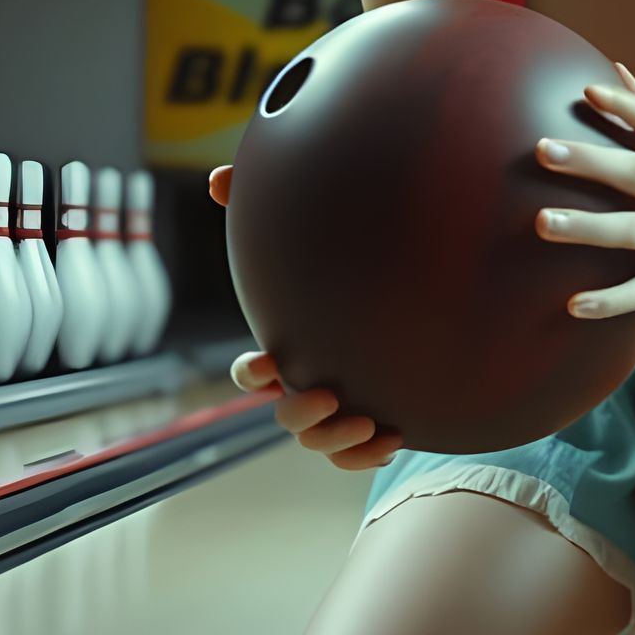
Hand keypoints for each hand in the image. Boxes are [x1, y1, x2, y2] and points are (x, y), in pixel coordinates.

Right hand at [213, 170, 400, 469]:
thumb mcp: (312, 233)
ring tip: (367, 420)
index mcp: (292, 347)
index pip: (254, 372)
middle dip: (298, 412)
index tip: (271, 362)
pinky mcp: (373, 423)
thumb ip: (265, 203)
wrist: (417, 305)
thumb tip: (218, 177)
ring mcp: (341, 408)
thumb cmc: (347, 264)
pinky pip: (358, 457)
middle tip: (328, 395)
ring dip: (334, 438)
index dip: (254, 373)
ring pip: (319, 441)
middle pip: (285, 414)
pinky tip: (396, 438)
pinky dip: (367, 456)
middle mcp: (311, 380)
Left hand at [536, 63, 634, 318]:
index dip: (626, 104)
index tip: (587, 91)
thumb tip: (615, 68)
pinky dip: (609, 300)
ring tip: (541, 222)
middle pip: (633, 173)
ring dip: (586, 227)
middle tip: (541, 149)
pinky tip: (573, 304)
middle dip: (588, 161)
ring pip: (631, 231)